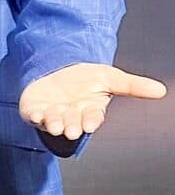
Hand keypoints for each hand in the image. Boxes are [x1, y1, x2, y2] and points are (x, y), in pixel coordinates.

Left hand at [19, 63, 166, 139]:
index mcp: (90, 110)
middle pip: (73, 124)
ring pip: (54, 123)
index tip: (90, 123)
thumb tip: (162, 90)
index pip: (92, 118)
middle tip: (72, 129)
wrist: (56, 65)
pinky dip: (34, 116)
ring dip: (55, 122)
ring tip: (55, 123)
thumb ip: (132, 85)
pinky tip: (36, 114)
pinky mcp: (33, 110)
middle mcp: (71, 116)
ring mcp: (52, 114)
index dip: (91, 120)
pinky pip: (32, 116)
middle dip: (73, 126)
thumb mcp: (109, 77)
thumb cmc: (85, 77)